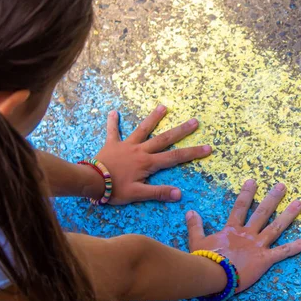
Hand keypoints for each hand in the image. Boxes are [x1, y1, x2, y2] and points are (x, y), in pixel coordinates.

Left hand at [94, 105, 211, 204]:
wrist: (91, 181)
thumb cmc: (115, 189)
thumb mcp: (138, 194)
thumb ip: (158, 193)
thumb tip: (179, 194)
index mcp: (148, 163)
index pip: (175, 157)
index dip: (193, 153)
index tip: (208, 148)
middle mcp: (141, 150)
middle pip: (164, 139)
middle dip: (181, 131)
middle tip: (195, 121)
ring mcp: (127, 145)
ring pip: (143, 129)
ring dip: (153, 118)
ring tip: (163, 106)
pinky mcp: (112, 144)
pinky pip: (113, 131)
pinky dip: (113, 122)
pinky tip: (113, 112)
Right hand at [185, 180, 300, 291]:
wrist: (212, 276)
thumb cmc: (204, 260)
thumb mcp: (196, 241)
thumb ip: (194, 225)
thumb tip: (189, 211)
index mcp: (232, 229)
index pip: (240, 207)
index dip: (247, 193)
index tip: (253, 181)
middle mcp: (248, 234)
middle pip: (263, 212)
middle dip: (273, 198)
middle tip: (283, 185)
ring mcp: (258, 245)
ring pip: (277, 227)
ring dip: (289, 214)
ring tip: (300, 203)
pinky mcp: (265, 260)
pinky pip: (284, 251)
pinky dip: (298, 246)